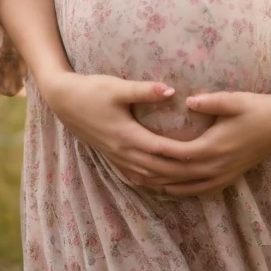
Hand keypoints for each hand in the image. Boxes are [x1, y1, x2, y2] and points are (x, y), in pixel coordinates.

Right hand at [39, 71, 204, 183]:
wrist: (64, 101)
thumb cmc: (91, 90)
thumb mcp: (118, 87)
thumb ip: (145, 91)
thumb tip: (172, 90)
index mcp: (127, 136)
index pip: (163, 150)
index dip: (185, 154)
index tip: (205, 153)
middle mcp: (123, 152)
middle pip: (158, 169)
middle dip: (183, 172)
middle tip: (206, 171)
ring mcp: (116, 157)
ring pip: (148, 176)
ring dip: (169, 179)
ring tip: (191, 180)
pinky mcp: (111, 156)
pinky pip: (135, 176)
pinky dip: (152, 180)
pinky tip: (162, 182)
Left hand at [125, 88, 270, 198]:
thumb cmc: (259, 108)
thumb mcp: (236, 100)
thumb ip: (211, 101)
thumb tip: (187, 101)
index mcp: (213, 147)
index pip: (175, 155)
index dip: (153, 153)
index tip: (133, 149)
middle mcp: (215, 167)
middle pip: (175, 175)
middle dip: (150, 174)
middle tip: (125, 170)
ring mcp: (222, 175)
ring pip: (185, 187)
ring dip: (161, 185)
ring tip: (139, 182)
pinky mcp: (228, 177)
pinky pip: (199, 191)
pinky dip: (180, 191)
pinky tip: (169, 188)